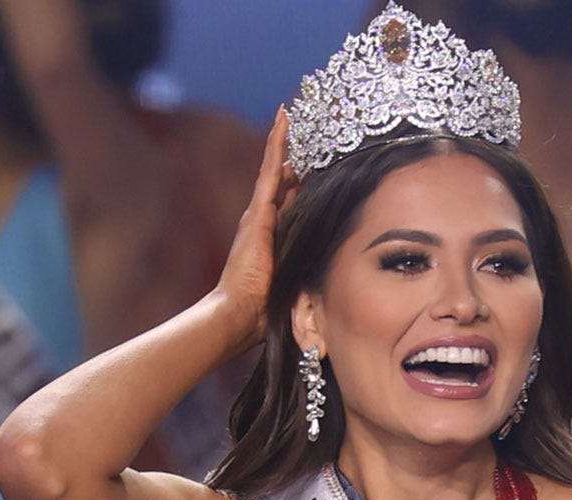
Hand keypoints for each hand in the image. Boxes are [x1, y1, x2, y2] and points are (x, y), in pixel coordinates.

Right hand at [213, 107, 296, 349]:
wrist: (238, 314)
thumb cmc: (265, 312)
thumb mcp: (295, 287)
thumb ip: (308, 275)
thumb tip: (334, 275)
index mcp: (272, 236)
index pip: (288, 201)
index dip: (298, 180)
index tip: (310, 162)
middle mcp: (262, 219)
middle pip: (282, 179)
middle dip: (293, 154)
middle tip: (304, 124)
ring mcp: (258, 213)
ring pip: (276, 168)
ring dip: (284, 141)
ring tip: (292, 112)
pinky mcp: (258, 211)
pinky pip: (271, 169)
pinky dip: (278, 145)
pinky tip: (285, 122)